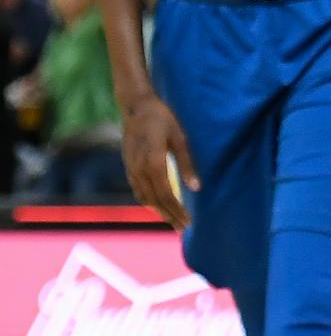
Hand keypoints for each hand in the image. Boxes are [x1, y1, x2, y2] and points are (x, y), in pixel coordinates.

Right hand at [121, 95, 197, 229]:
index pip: (165, 195)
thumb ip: (187, 163)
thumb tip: (196, 188)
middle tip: (184, 228)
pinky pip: (138, 190)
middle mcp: (139, 170)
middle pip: (155, 200)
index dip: (176, 210)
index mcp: (153, 163)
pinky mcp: (129, 166)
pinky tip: (158, 205)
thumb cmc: (163, 118)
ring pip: (145, 197)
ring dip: (159, 211)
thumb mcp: (180, 137)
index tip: (188, 222)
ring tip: (173, 220)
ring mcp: (131, 169)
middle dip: (170, 216)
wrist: (136, 107)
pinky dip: (149, 201)